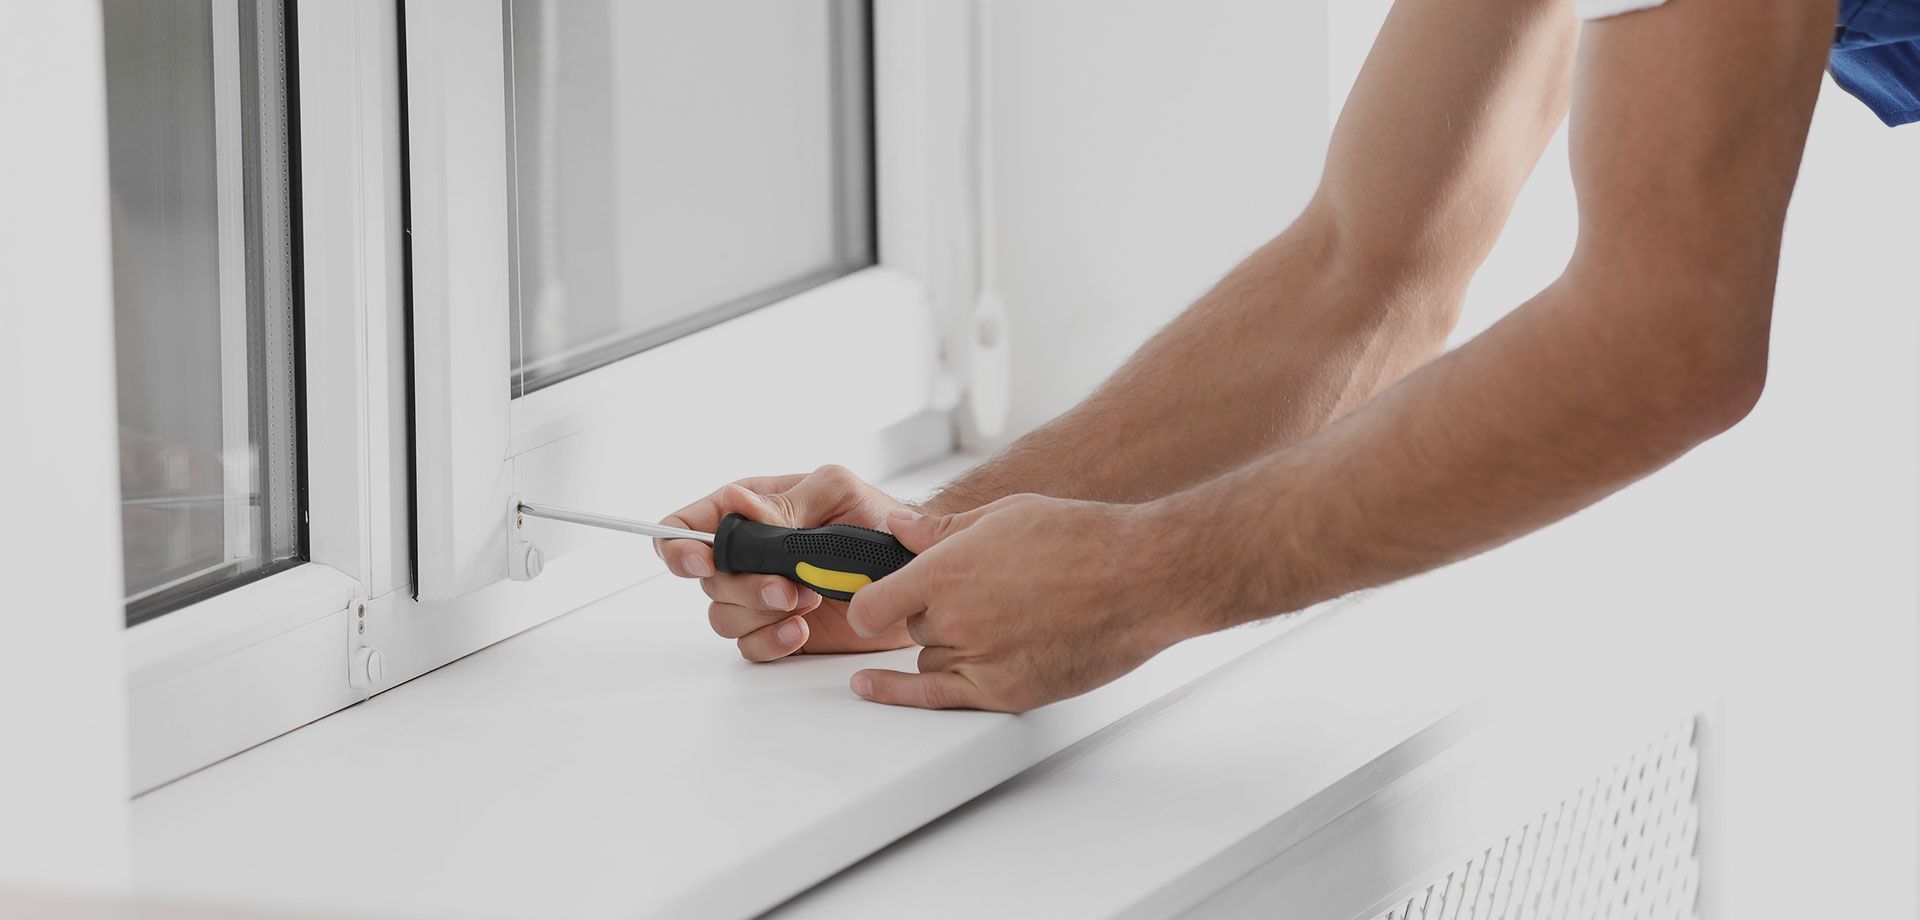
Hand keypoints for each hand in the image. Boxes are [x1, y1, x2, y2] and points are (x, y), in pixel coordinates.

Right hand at [657, 465, 916, 660]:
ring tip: (806, 601)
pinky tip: (800, 630)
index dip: (679, 545)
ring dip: (760, 613)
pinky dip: (771, 641)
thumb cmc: (877, 518)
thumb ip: (785, 503)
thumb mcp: (835, 491)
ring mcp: (762, 595)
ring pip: (723, 615)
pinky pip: (750, 646)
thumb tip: (738, 505)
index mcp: (751, 510)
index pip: (686, 524)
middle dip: (742, 586)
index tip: (701, 561)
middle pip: (705, 578)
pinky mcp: (779, 629)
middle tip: (784, 588)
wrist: (911, 568)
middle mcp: (749, 554)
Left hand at [843, 494, 1193, 711]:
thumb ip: (941, 528)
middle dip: (931, 612)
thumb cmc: (1087, 540)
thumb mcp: (1007, 514)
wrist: (1144, 579)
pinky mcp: (1007, 691)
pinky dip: (904, 692)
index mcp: (949, 570)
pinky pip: (941, 696)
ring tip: (1002, 616)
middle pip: (911, 627)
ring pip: (931, 659)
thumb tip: (897, 526)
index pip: (873, 603)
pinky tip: (872, 688)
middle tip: (981, 592)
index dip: (866, 603)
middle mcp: (957, 619)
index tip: (867, 602)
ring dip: (948, 645)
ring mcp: (981, 659)